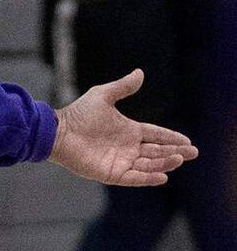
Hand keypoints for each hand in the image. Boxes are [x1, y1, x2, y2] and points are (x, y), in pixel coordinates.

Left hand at [49, 69, 197, 185]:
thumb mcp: (103, 96)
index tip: (188, 141)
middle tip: (193, 153)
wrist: (58, 131)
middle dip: (175, 152)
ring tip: (180, 159)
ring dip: (165, 163)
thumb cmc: (78, 114)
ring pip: (149, 165)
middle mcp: (127, 147)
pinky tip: (163, 176)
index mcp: (128, 130)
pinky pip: (134, 178)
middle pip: (157, 151)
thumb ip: (123, 87)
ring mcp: (120, 161)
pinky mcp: (111, 174)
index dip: (172, 138)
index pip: (156, 135)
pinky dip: (148, 178)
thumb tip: (140, 72)